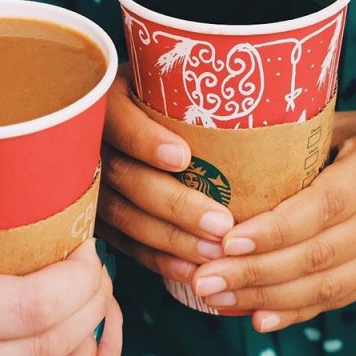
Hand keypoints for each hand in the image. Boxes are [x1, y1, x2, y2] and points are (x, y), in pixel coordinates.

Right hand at [97, 65, 233, 282]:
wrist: (136, 123)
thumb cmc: (170, 100)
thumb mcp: (173, 85)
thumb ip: (199, 93)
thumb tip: (264, 101)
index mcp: (110, 103)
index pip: (118, 120)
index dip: (145, 140)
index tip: (183, 157)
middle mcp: (93, 145)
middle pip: (123, 176)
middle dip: (174, 203)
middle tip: (221, 223)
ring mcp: (92, 184)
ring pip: (122, 215)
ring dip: (170, 238)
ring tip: (214, 253)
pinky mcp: (100, 216)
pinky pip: (124, 242)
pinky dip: (157, 258)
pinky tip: (190, 270)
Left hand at [191, 110, 355, 331]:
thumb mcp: (341, 125)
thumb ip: (296, 142)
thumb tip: (226, 151)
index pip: (324, 206)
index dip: (275, 229)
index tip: (227, 241)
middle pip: (318, 254)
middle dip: (255, 271)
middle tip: (204, 278)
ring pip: (324, 286)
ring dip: (265, 297)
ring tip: (214, 295)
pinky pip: (336, 300)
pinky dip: (293, 311)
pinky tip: (256, 317)